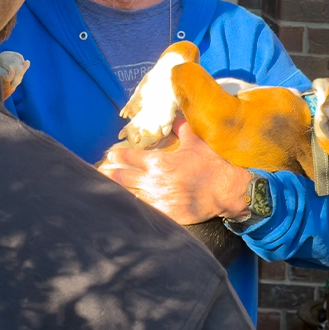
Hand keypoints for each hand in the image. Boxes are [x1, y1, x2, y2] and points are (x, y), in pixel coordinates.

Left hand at [99, 118, 252, 223]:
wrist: (225, 190)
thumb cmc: (210, 164)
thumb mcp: (195, 141)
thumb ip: (180, 127)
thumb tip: (174, 114)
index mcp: (158, 162)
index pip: (128, 158)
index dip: (117, 156)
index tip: (110, 155)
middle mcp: (153, 181)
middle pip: (122, 178)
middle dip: (110, 174)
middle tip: (103, 172)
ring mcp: (158, 200)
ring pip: (129, 196)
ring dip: (118, 192)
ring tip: (108, 191)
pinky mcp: (165, 215)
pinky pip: (143, 212)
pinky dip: (134, 208)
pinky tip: (126, 208)